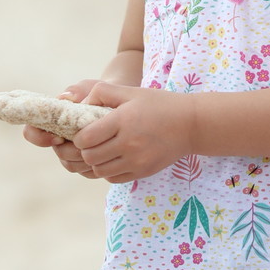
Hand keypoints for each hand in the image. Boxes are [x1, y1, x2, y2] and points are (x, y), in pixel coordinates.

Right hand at [21, 78, 104, 178]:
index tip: (58, 136)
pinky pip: (86, 171)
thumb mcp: (89, 88)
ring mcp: (71, 152)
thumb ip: (78, 91)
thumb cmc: (97, 94)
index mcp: (51, 120)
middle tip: (88, 143)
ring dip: (85, 158)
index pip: (32, 132)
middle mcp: (58, 138)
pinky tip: (107, 155)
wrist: (117, 103)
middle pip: (58, 153)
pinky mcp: (86, 162)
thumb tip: (66, 97)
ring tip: (101, 146)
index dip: (40, 138)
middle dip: (72, 150)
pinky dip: (95, 165)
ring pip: (72, 165)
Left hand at [74, 83, 194, 182]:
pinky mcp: (142, 172)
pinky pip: (113, 179)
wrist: (191, 124)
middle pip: (89, 156)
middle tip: (90, 142)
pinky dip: (108, 171)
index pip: (85, 138)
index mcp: (123, 120)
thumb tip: (80, 105)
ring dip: (95, 161)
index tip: (84, 131)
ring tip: (101, 151)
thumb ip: (103, 92)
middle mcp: (129, 143)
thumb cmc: (159, 105)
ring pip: (99, 171)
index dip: (78, 136)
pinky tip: (114, 159)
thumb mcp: (131, 91)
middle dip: (84, 150)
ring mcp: (136, 161)